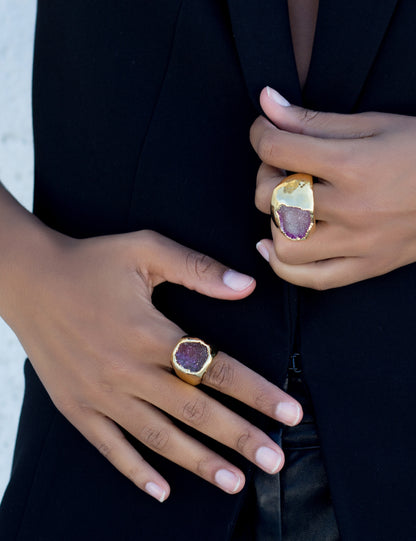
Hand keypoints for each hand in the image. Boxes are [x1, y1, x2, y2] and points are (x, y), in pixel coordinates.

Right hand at [5, 228, 301, 501]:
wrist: (30, 281)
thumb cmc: (90, 262)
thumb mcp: (145, 250)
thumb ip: (198, 269)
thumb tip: (247, 286)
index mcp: (150, 333)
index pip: (216, 369)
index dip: (258, 392)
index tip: (291, 412)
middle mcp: (128, 370)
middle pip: (195, 410)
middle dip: (239, 437)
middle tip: (275, 460)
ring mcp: (100, 394)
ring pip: (159, 436)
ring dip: (199, 461)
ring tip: (235, 482)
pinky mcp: (77, 407)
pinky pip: (110, 447)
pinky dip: (136, 471)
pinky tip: (162, 491)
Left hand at [251, 86, 415, 288]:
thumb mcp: (373, 124)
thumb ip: (314, 120)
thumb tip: (266, 102)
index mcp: (353, 165)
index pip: (277, 149)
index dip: (260, 134)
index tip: (264, 131)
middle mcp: (352, 208)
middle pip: (273, 198)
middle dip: (265, 176)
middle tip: (282, 167)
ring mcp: (360, 244)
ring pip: (285, 244)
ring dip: (274, 221)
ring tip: (285, 205)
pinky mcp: (367, 267)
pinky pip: (311, 279)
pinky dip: (283, 265)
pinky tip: (273, 245)